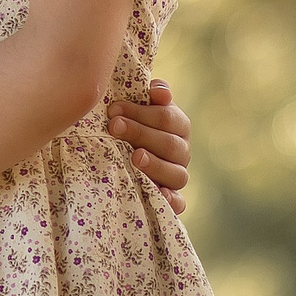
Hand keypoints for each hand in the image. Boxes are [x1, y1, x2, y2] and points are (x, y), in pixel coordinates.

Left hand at [107, 78, 189, 212]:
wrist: (119, 146)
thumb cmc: (127, 121)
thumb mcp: (136, 104)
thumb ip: (147, 94)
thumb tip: (159, 92)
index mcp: (177, 124)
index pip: (166, 118)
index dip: (141, 112)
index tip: (114, 109)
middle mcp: (181, 150)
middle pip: (170, 144)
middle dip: (141, 134)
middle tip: (114, 127)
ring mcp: (177, 175)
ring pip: (177, 174)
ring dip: (156, 165)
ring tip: (135, 157)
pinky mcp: (171, 198)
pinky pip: (179, 203)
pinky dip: (173, 200)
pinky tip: (160, 193)